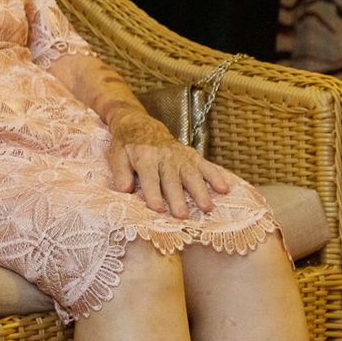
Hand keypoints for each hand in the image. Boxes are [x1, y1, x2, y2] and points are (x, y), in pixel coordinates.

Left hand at [104, 109, 234, 217]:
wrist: (141, 125)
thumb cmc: (127, 146)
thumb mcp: (116, 156)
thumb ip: (121, 173)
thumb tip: (124, 190)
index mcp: (144, 157)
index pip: (149, 177)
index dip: (152, 193)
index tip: (157, 209)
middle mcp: (165, 156)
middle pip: (172, 179)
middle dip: (177, 197)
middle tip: (182, 215)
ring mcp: (180, 156)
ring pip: (192, 174)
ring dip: (200, 191)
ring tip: (207, 208)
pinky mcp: (192, 156)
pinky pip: (206, 165)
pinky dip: (216, 176)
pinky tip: (224, 189)